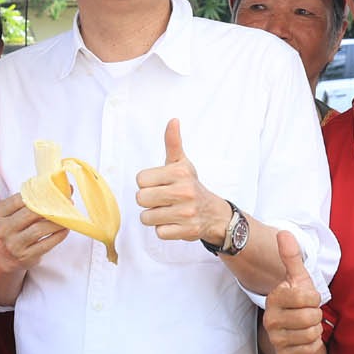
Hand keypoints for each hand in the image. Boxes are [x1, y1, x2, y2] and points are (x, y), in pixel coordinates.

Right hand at [0, 192, 67, 274]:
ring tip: (68, 217)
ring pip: (39, 229)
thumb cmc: (17, 227)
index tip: (56, 191)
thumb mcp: (18, 212)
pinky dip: (58, 235)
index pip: (19, 199)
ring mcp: (13, 244)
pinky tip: (65, 229)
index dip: (39, 194)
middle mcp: (4, 228)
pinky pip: (46, 244)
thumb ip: (37, 198)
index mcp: (0, 213)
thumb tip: (67, 187)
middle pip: (30, 214)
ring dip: (57, 222)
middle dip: (51, 207)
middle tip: (67, 203)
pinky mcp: (25, 256)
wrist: (7, 256)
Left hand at [136, 118, 228, 244]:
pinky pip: (159, 232)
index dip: (147, 183)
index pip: (140, 179)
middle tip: (163, 199)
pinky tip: (175, 223)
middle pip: (141, 198)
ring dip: (154, 216)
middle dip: (148, 201)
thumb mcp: (182, 163)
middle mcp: (184, 192)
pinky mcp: (186, 231)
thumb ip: (173, 143)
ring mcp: (186, 213)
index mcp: (179, 172)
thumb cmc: (190, 185)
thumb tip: (173, 120)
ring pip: (146, 217)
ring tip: (168, 211)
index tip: (160, 184)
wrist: (213, 213)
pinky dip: (164, 229)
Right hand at [263, 232, 324, 353]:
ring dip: (315, 331)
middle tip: (307, 314)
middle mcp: (270, 319)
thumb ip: (292, 257)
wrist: (294, 332)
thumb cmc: (299, 302)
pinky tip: (305, 340)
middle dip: (315, 316)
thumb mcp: (298, 278)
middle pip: (310, 317)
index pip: (307, 297)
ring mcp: (275, 338)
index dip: (314, 298)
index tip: (307, 299)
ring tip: (306, 326)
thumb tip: (284, 232)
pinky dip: (313, 345)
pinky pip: (309, 349)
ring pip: (311, 334)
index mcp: (274, 298)